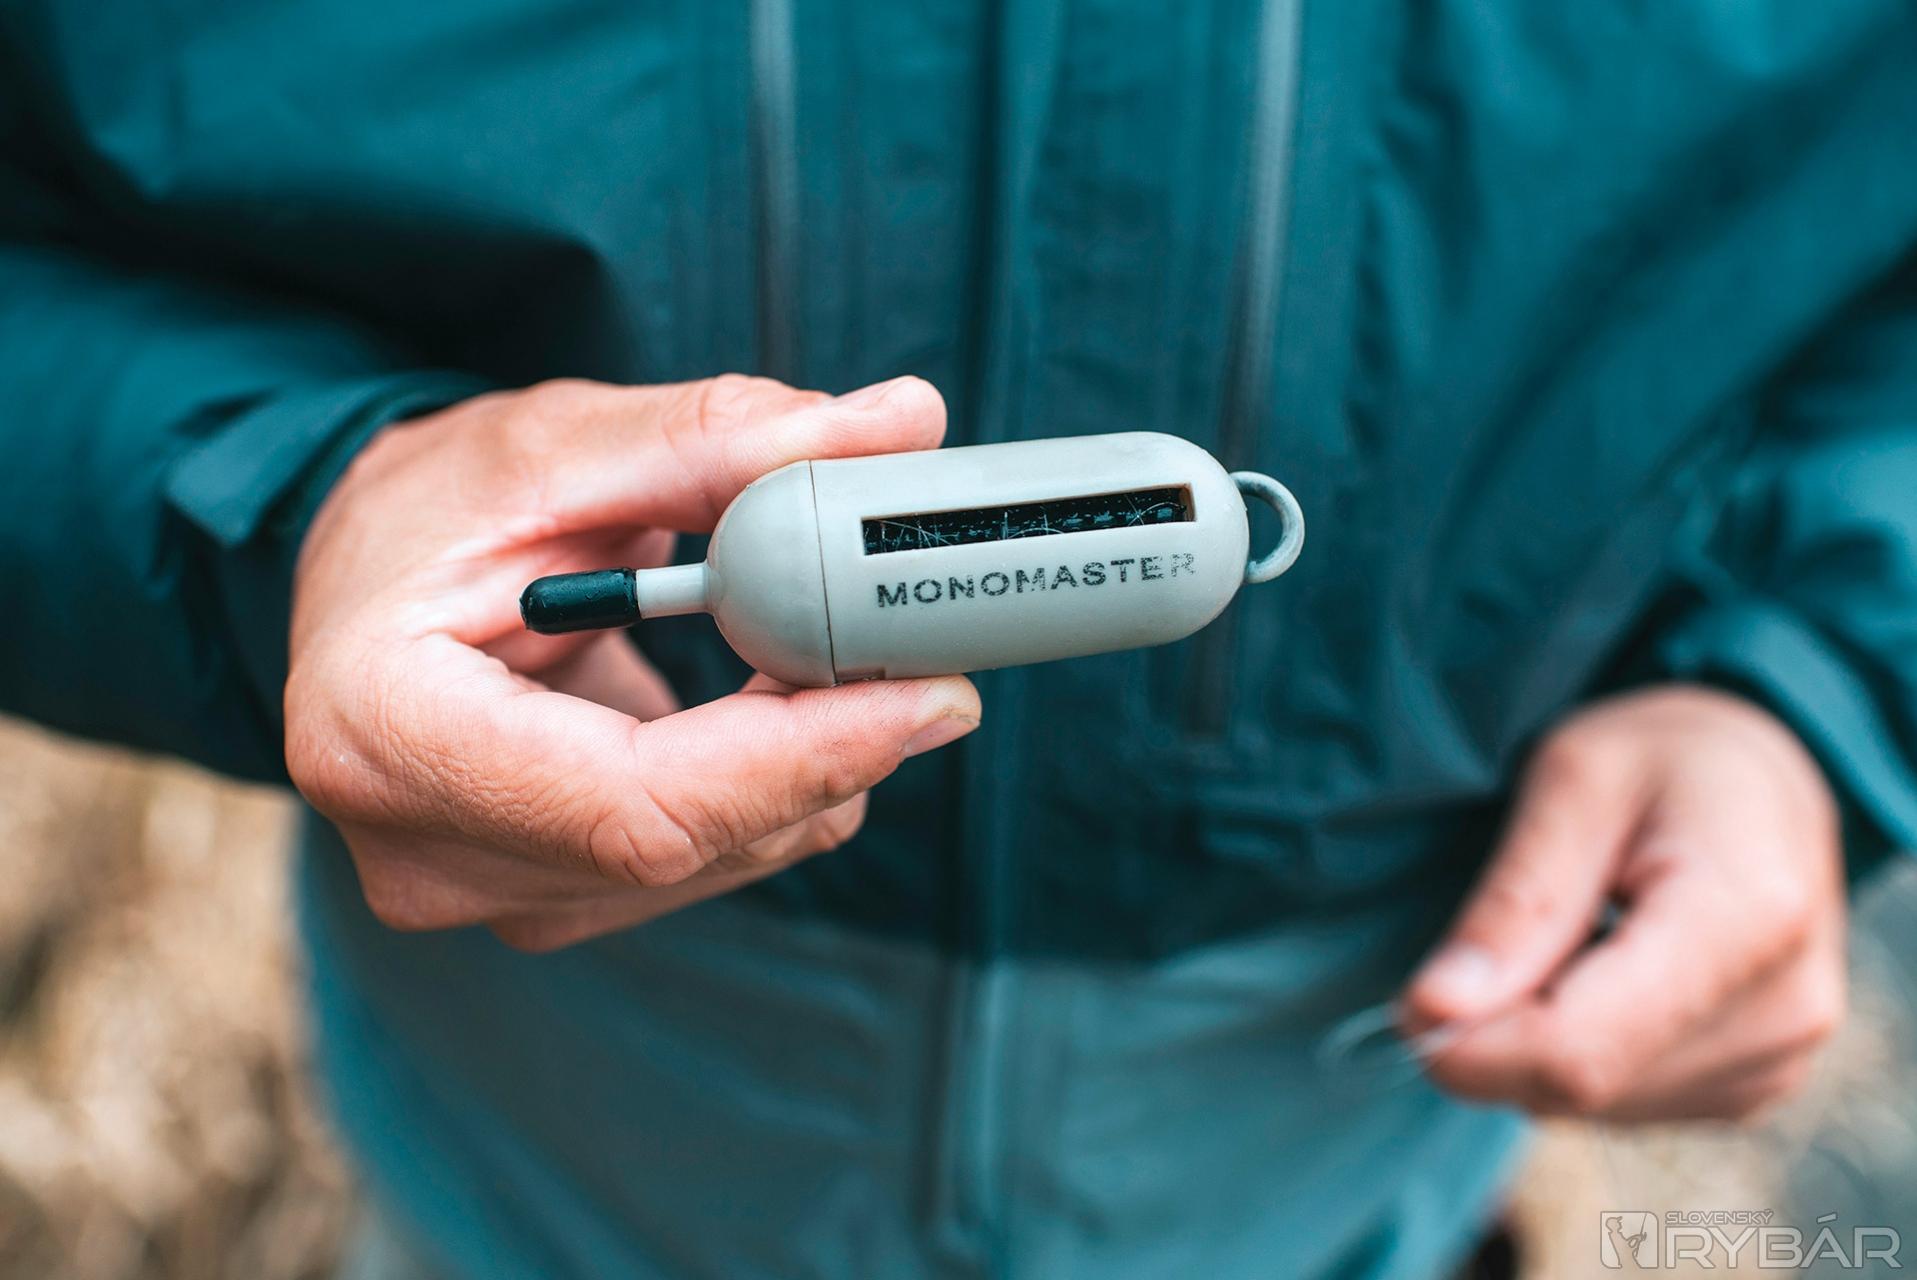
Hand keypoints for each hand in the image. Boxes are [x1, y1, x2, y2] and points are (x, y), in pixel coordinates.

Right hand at [286, 375, 978, 951]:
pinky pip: (713, 858)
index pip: (637, 802)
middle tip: (921, 639)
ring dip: (809, 756)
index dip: (802, 754)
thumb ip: (726, 439)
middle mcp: (422, 850)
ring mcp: (486, 895)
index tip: (930, 689)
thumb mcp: (562, 444)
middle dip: (832, 743)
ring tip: (809, 634)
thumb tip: (903, 424)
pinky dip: (772, 776)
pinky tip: (766, 690)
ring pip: (726, 858)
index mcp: (383, 733)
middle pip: (695, 841)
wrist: (365, 587)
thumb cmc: (431, 507)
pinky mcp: (547, 901)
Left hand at [1403, 685, 1845, 1121]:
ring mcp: (1779, 1058)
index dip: (1469, 1048)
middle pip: (1579, 1084)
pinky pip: (1620, 1105)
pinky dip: (1577, 1051)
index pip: (1578, 1048)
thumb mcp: (1572, 781)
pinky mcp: (1755, 1085)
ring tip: (1564, 936)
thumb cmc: (1663, 760)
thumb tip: (1433, 1013)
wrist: (1763, 781)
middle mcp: (1781, 1008)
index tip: (1408, 1005)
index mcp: (1744, 917)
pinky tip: (1597, 972)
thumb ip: (1512, 903)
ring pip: (1589, 1107)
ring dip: (1535, 1041)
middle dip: (1495, 1034)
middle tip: (1482, 944)